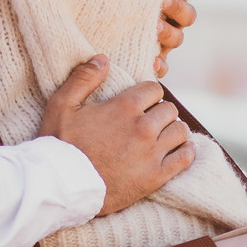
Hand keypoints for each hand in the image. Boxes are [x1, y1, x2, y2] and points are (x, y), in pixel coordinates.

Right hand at [38, 55, 193, 214]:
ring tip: (162, 135)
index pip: (154, 89)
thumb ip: (83, 78)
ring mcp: (152, 153)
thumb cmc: (60, 145)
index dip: (148, 95)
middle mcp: (144, 127)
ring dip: (173, 130)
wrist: (62, 187)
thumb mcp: (62, 105)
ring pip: (180, 131)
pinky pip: (185, 158)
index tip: (141, 104)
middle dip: (160, 112)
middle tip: (149, 121)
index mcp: (125, 107)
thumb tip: (103, 58)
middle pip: (169, 110)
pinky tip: (179, 150)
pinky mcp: (156, 176)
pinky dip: (186, 151)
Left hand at [155, 0, 204, 75]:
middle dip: (177, 7)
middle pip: (188, 14)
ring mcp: (163, 39)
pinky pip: (161, 65)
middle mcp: (171, 16)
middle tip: (161, 1)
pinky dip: (159, 64)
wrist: (90, 17)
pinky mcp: (150, 59)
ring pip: (177, 38)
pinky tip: (152, 63)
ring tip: (154, 29)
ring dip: (168, 33)